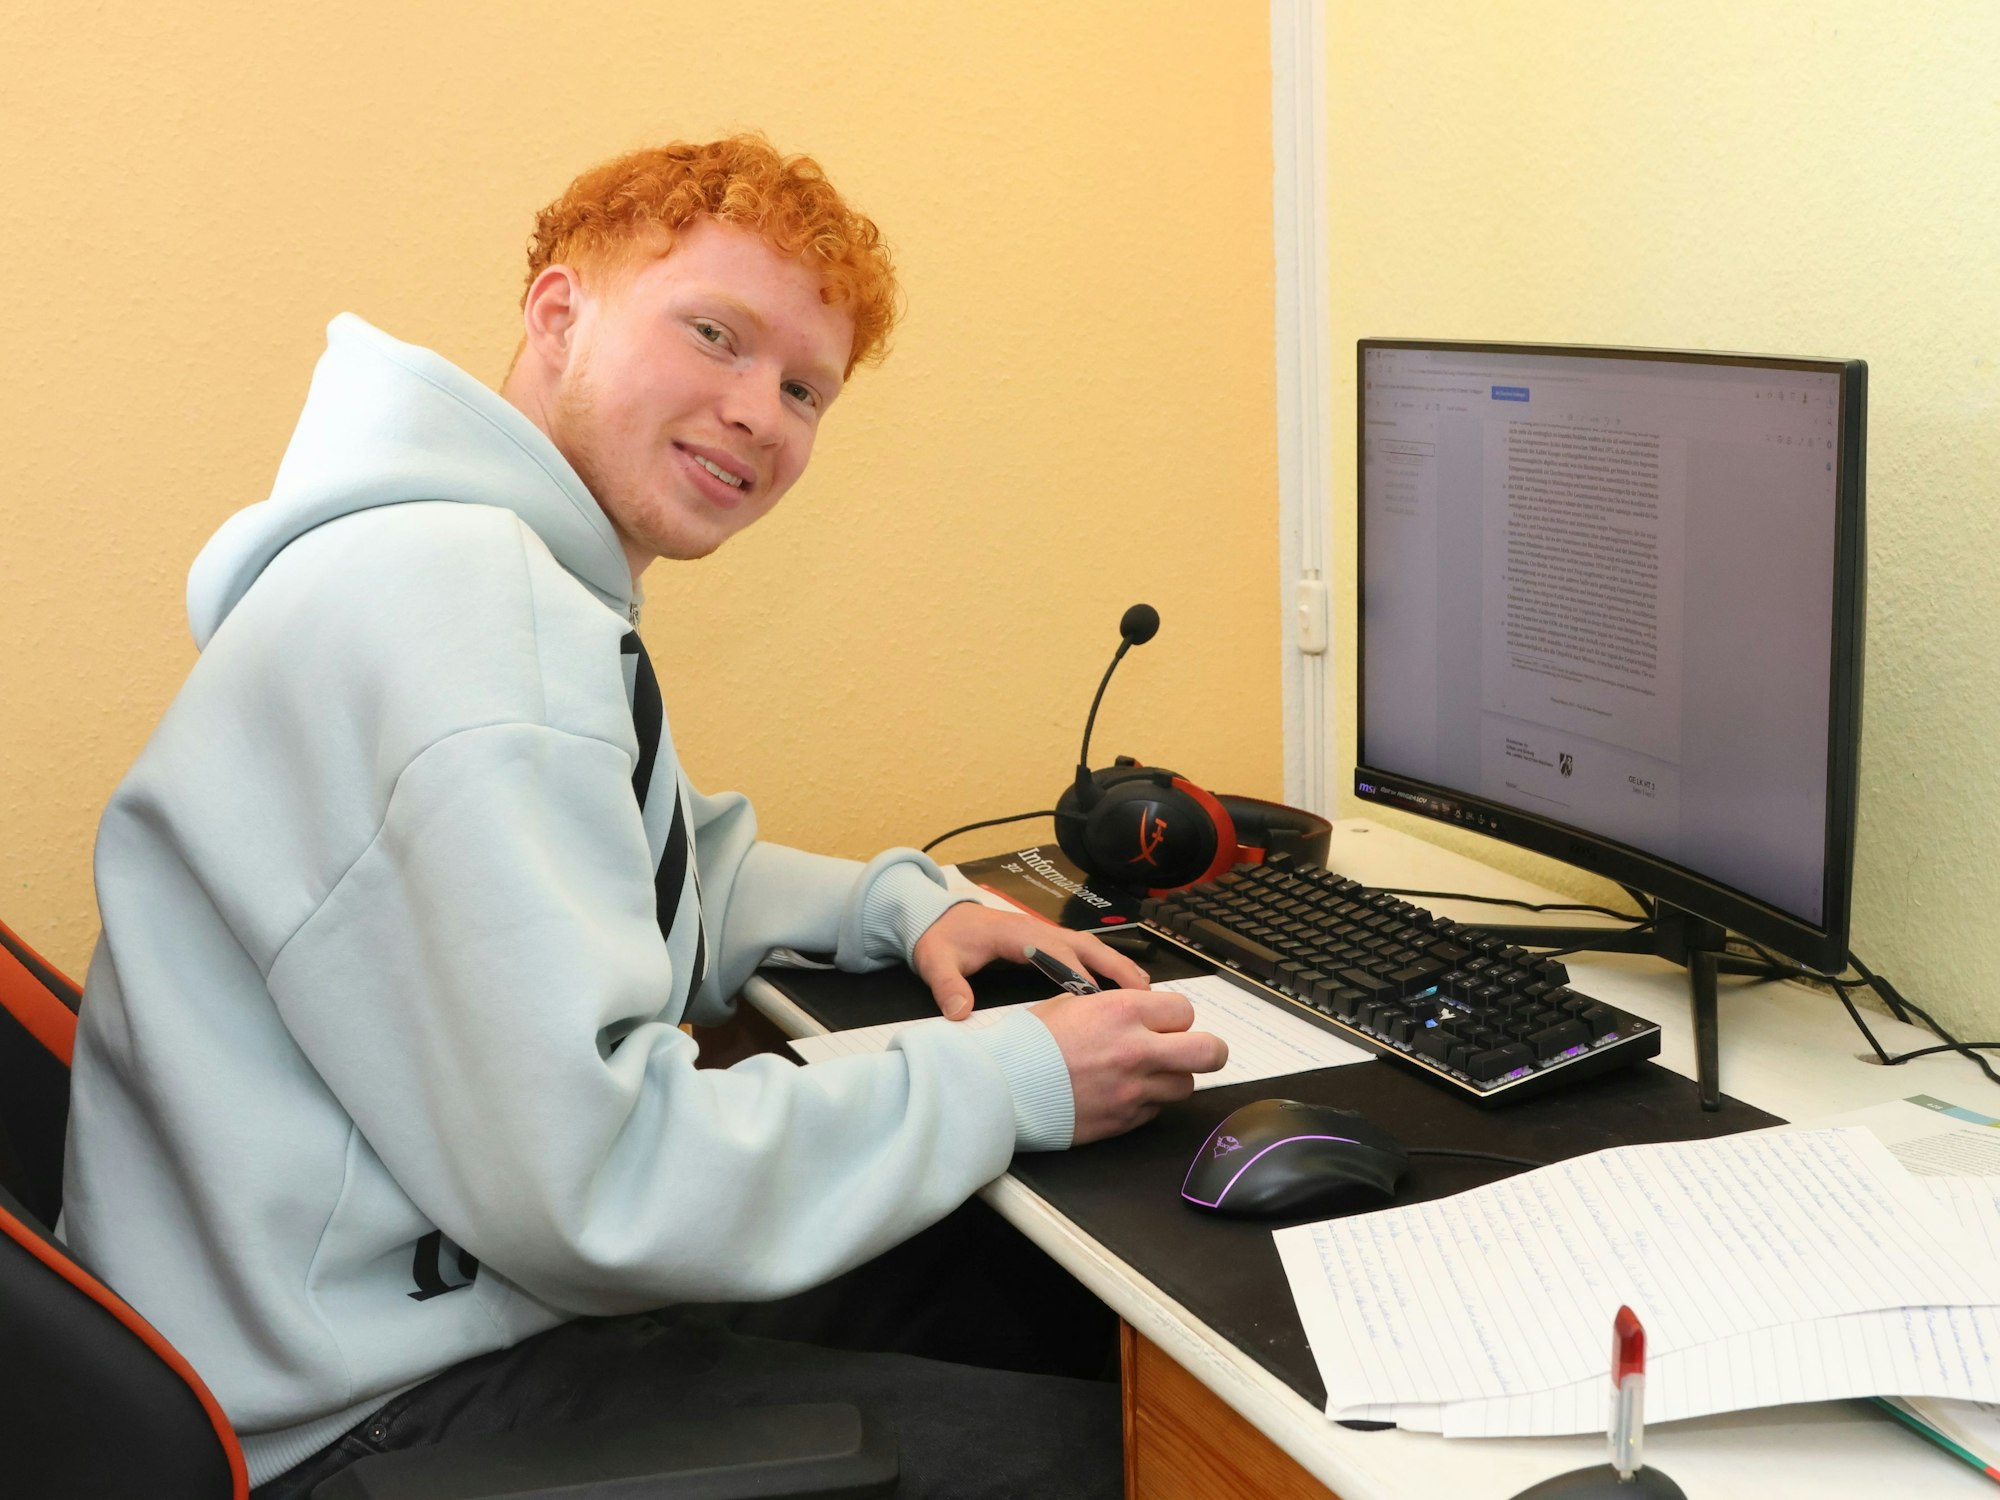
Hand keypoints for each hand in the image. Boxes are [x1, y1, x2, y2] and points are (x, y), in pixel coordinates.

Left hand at [911, 903, 1148, 1019]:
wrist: (937, 917)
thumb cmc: (941, 938)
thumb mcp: (936, 960)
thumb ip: (947, 985)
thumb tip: (959, 1012)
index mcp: (1018, 935)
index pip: (1058, 954)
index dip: (1081, 976)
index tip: (1102, 1004)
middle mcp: (1039, 931)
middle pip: (1086, 947)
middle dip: (1117, 968)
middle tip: (1144, 996)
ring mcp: (1045, 934)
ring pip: (1090, 948)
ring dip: (1117, 966)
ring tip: (1145, 992)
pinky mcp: (1046, 942)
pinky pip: (1083, 953)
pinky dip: (1106, 966)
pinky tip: (1121, 985)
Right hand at [1030, 988, 1227, 1143]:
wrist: (1003, 1087)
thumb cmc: (1029, 1042)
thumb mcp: (1070, 1003)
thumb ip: (1114, 1006)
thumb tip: (1139, 1012)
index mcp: (1122, 1012)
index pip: (1185, 1011)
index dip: (1175, 1017)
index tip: (1163, 1022)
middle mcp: (1136, 1050)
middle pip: (1209, 1052)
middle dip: (1208, 1049)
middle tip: (1193, 1050)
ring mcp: (1133, 1089)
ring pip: (1185, 1085)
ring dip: (1172, 1077)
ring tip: (1146, 1073)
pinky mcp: (1124, 1120)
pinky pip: (1155, 1110)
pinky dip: (1146, 1102)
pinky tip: (1121, 1093)